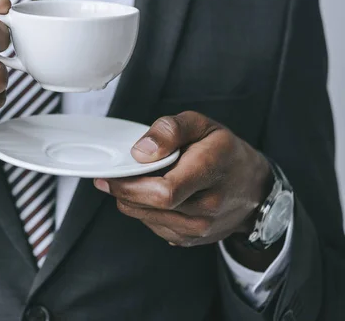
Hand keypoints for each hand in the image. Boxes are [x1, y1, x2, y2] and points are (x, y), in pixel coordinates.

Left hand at [94, 111, 275, 266]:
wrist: (254, 188)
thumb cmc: (224, 151)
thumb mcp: (201, 124)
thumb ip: (169, 130)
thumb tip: (140, 152)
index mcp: (210, 171)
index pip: (163, 191)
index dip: (130, 185)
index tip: (109, 175)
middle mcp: (208, 206)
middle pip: (151, 206)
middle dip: (123, 192)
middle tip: (108, 178)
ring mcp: (201, 228)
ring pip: (148, 218)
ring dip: (132, 202)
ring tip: (132, 182)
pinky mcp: (192, 239)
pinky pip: (155, 227)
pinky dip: (145, 211)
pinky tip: (151, 196)